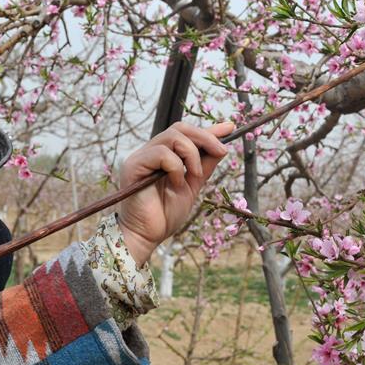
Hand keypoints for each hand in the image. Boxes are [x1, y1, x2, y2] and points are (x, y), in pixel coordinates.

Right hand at [117, 121, 233, 265]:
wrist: (147, 236)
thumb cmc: (165, 215)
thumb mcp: (193, 187)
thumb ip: (204, 166)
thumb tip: (221, 148)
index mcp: (163, 155)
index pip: (185, 134)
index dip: (208, 130)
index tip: (230, 128)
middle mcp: (150, 152)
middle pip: (179, 128)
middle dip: (205, 137)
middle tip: (221, 152)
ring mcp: (141, 157)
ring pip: (173, 137)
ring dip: (192, 155)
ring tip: (195, 176)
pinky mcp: (134, 165)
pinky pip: (161, 153)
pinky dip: (176, 167)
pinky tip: (176, 183)